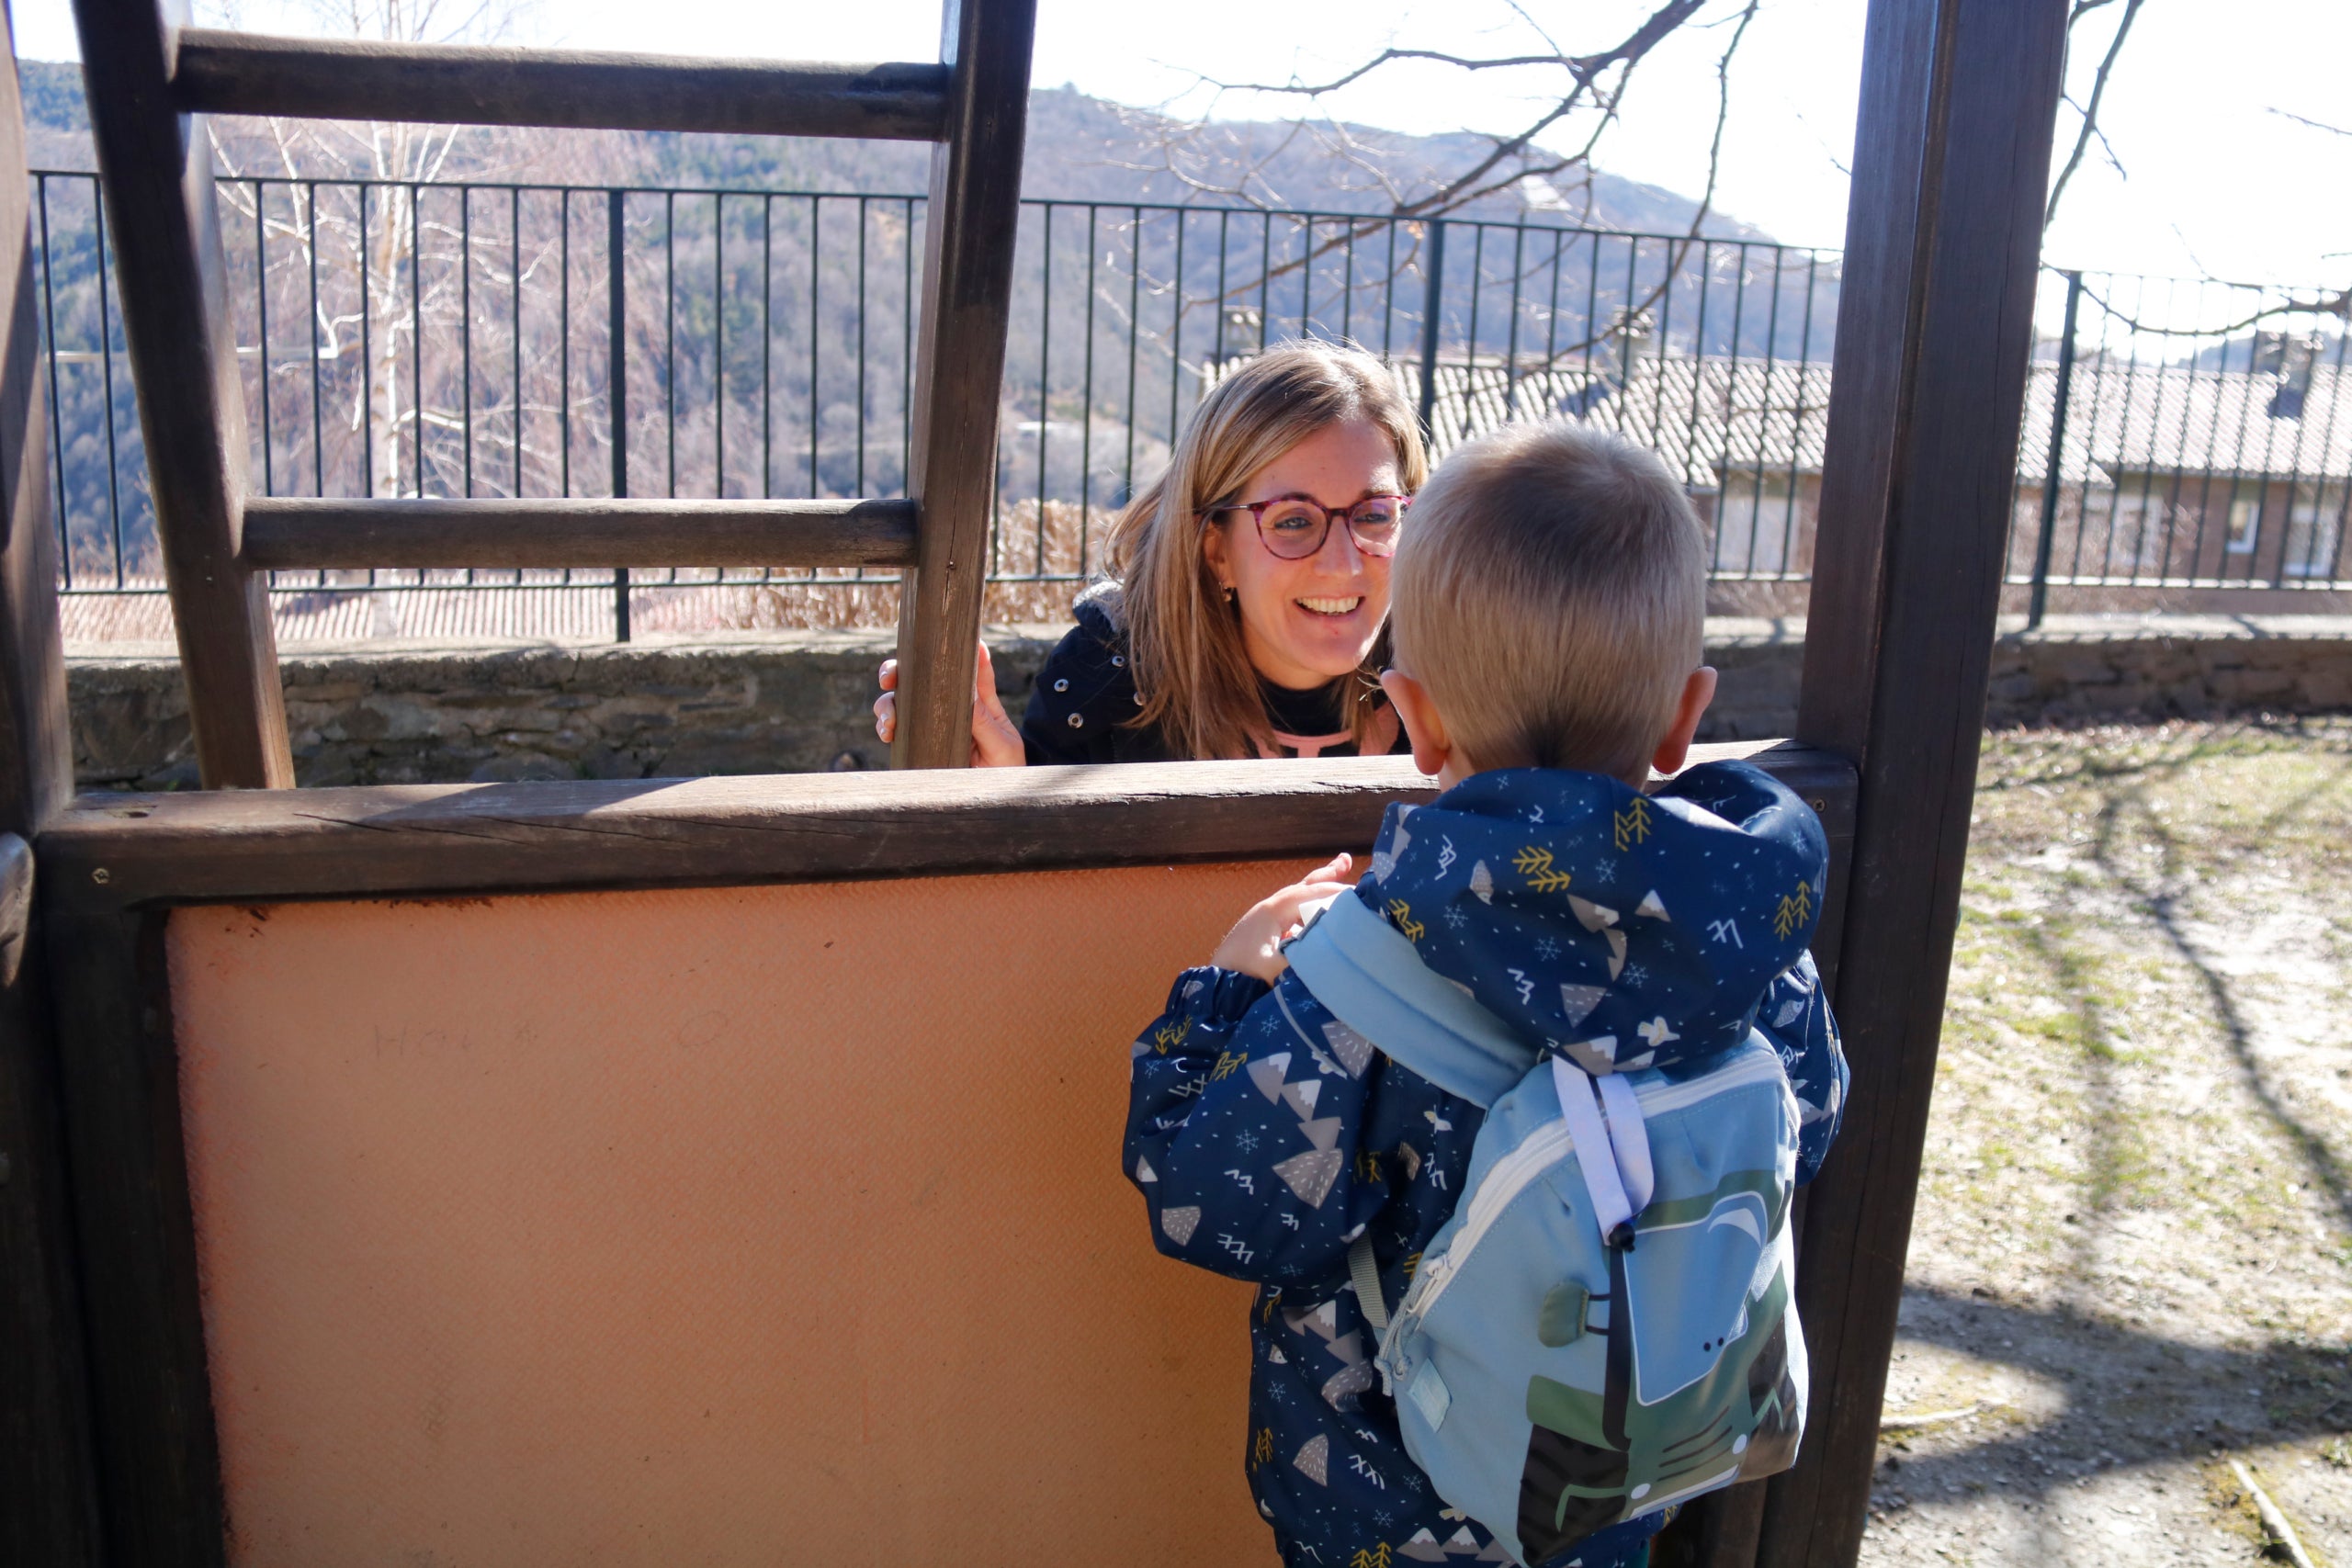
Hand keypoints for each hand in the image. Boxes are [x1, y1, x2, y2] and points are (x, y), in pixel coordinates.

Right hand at [874, 641, 1024, 767]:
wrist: (995, 800)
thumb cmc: (1005, 770)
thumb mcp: (1003, 747)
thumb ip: (985, 724)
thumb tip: (967, 696)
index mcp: (981, 704)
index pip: (974, 672)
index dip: (970, 651)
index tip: (966, 638)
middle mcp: (952, 708)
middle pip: (922, 678)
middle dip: (899, 670)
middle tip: (890, 677)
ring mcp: (933, 725)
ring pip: (901, 701)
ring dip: (887, 704)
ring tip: (890, 720)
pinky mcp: (920, 745)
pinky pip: (897, 730)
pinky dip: (886, 726)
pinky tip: (888, 733)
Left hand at [1210, 854, 1354, 982]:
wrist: (1214, 988)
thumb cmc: (1240, 975)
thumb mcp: (1272, 969)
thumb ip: (1301, 960)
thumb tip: (1327, 959)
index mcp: (1270, 911)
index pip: (1307, 892)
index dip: (1332, 891)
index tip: (1358, 895)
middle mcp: (1268, 910)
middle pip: (1302, 887)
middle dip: (1325, 876)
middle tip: (1346, 860)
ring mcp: (1265, 920)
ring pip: (1297, 900)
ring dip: (1317, 891)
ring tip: (1338, 879)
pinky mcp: (1265, 933)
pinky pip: (1292, 915)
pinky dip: (1308, 911)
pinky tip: (1320, 917)